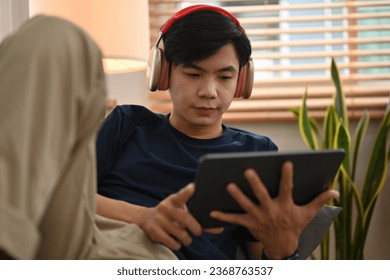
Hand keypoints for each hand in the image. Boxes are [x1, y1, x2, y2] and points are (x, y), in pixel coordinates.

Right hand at [137, 183, 202, 250]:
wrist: (145, 218)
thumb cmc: (169, 213)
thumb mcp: (176, 206)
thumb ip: (188, 209)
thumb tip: (210, 222)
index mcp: (173, 200)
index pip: (181, 195)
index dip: (187, 191)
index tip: (193, 187)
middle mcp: (165, 208)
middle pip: (185, 218)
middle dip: (195, 227)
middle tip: (198, 232)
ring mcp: (159, 219)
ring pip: (180, 233)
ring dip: (187, 239)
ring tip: (187, 240)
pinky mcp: (154, 230)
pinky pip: (171, 242)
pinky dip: (177, 245)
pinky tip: (177, 243)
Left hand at [210, 161, 338, 258]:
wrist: (283, 246)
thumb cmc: (295, 226)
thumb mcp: (308, 214)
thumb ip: (320, 200)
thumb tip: (335, 191)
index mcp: (285, 206)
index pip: (287, 188)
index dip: (287, 176)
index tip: (286, 162)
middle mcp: (271, 211)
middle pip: (262, 195)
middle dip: (255, 183)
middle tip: (247, 170)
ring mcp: (258, 217)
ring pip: (246, 204)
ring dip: (237, 196)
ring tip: (228, 185)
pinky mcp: (248, 223)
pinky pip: (234, 219)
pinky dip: (223, 216)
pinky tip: (211, 211)